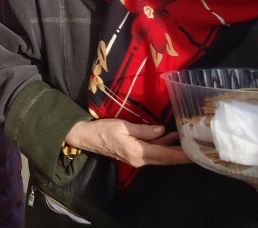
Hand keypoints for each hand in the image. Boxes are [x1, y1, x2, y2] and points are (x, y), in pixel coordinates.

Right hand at [64, 118, 189, 167]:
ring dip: (172, 150)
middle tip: (197, 148)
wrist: (87, 137)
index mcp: (138, 152)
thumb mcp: (123, 126)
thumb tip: (162, 130)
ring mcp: (137, 159)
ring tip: (186, 140)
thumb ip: (144, 130)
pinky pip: (152, 153)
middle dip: (182, 155)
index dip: (182, 155)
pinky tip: (168, 137)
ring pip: (160, 156)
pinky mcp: (134, 155)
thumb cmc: (103, 130)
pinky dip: (162, 146)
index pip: (166, 155)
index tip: (196, 153)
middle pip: (166, 159)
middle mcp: (140, 159)